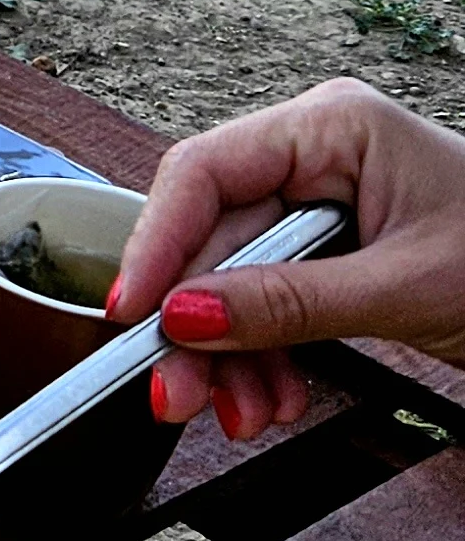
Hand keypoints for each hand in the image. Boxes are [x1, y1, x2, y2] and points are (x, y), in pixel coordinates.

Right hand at [112, 78, 464, 439]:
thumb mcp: (405, 287)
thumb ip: (291, 302)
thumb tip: (187, 318)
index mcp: (333, 126)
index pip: (206, 172)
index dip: (158, 243)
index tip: (135, 315)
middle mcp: (315, 153)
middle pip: (213, 237)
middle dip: (198, 326)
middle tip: (176, 394)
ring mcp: (321, 202)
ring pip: (231, 279)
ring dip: (230, 355)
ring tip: (244, 414)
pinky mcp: (329, 249)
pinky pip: (266, 298)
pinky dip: (263, 354)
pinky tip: (273, 397)